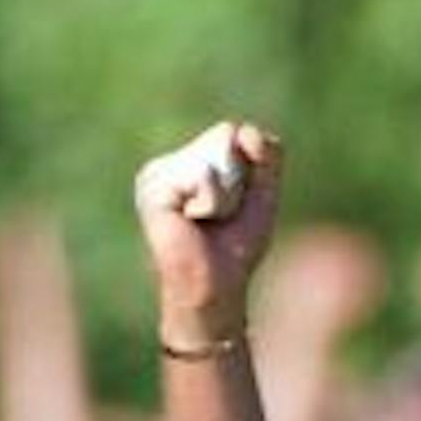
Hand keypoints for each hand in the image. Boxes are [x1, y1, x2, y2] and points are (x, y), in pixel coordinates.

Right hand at [134, 119, 282, 350]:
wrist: (215, 290)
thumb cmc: (235, 250)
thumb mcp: (262, 197)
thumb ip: (267, 158)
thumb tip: (245, 130)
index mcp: (185, 164)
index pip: (230, 135)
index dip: (247, 172)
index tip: (232, 208)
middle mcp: (165, 166)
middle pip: (223, 138)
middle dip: (236, 182)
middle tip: (218, 217)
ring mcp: (154, 175)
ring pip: (212, 158)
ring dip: (224, 195)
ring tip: (205, 221)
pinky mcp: (153, 189)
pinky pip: (201, 176)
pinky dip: (210, 202)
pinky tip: (192, 221)